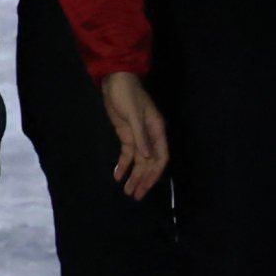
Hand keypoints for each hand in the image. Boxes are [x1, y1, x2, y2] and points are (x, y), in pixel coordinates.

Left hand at [99, 71, 169, 198]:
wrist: (115, 80)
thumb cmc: (127, 94)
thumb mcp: (134, 114)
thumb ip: (140, 135)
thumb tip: (147, 157)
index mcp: (157, 131)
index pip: (161, 157)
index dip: (155, 173)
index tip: (146, 186)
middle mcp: (150, 136)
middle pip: (149, 163)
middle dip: (143, 179)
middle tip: (135, 195)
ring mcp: (138, 136)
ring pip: (138, 161)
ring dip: (133, 176)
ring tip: (127, 191)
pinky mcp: (126, 134)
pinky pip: (126, 154)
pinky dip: (123, 165)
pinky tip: (117, 175)